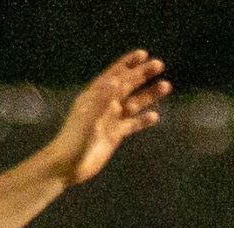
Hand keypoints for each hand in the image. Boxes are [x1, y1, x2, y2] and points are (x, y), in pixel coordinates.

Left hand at [47, 51, 170, 185]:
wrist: (67, 166)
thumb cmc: (73, 141)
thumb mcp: (88, 119)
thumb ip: (102, 100)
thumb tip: (116, 80)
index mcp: (94, 96)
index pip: (114, 75)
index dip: (128, 64)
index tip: (144, 54)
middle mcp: (103, 105)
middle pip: (127, 85)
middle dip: (142, 74)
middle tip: (160, 65)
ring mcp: (110, 120)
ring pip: (134, 103)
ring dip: (149, 95)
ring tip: (166, 86)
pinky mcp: (114, 135)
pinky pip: (132, 124)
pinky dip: (143, 120)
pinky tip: (155, 116)